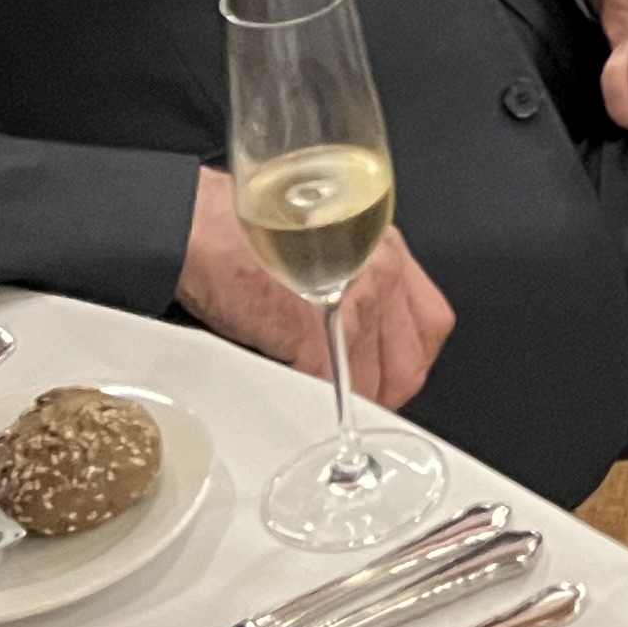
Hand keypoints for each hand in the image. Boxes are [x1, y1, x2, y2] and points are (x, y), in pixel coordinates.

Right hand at [176, 168, 454, 407]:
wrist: (197, 224)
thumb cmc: (246, 232)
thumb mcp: (323, 247)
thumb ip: (352, 281)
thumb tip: (359, 333)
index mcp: (385, 250)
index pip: (430, 322)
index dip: (409, 357)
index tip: (391, 373)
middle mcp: (379, 269)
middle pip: (412, 358)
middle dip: (389, 389)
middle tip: (363, 399)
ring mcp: (352, 300)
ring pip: (381, 378)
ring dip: (358, 400)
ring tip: (334, 402)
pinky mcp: (312, 329)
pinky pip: (338, 383)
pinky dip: (325, 399)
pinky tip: (308, 394)